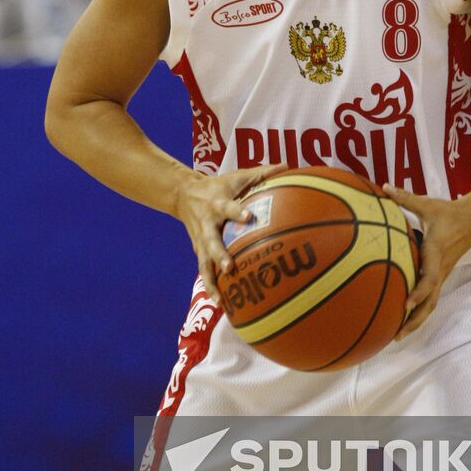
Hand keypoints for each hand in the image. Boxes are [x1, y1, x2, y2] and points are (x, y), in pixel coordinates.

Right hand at [174, 163, 286, 304]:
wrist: (183, 194)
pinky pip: (204, 271)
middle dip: (219, 255)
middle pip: (211, 242)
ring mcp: (201, 241)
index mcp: (218, 204)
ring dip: (211, 281)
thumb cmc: (219, 186)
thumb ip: (262, 173)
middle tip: (229, 267)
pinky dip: (211, 287)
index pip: (229, 207)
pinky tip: (222, 304)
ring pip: (204, 263)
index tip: (248, 217)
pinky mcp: (199, 252)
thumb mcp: (237, 176)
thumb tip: (288, 166)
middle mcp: (208, 225)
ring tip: (220, 300)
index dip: (238, 212)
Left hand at [383, 185, 470, 339]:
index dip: (418, 292)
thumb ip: (405, 198)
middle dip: (414, 319)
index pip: (429, 278)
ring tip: (398, 335)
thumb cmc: (447, 212)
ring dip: (417, 321)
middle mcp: (440, 268)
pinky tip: (405, 320)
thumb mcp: (427, 204)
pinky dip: (420, 312)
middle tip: (396, 334)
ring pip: (431, 304)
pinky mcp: (442, 276)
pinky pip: (431, 298)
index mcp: (436, 252)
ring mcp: (442, 274)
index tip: (405, 304)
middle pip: (430, 301)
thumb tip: (384, 187)